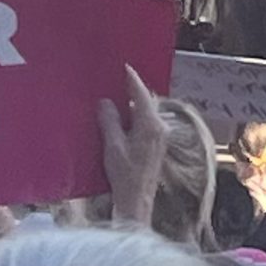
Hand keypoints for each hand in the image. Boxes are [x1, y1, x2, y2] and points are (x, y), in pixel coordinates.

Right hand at [96, 65, 164, 226]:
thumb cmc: (125, 175)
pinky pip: (144, 122)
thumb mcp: (113, 146)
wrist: (137, 199)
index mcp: (150, 125)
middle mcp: (159, 127)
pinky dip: (133, 115)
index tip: (124, 66)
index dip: (132, 79)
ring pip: (145, 112)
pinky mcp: (155, 144)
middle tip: (116, 78)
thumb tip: (106, 102)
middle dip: (131, 90)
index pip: (141, 94)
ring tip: (115, 95)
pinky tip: (120, 116)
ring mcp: (159, 136)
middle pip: (145, 101)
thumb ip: (110, 121)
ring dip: (131, 103)